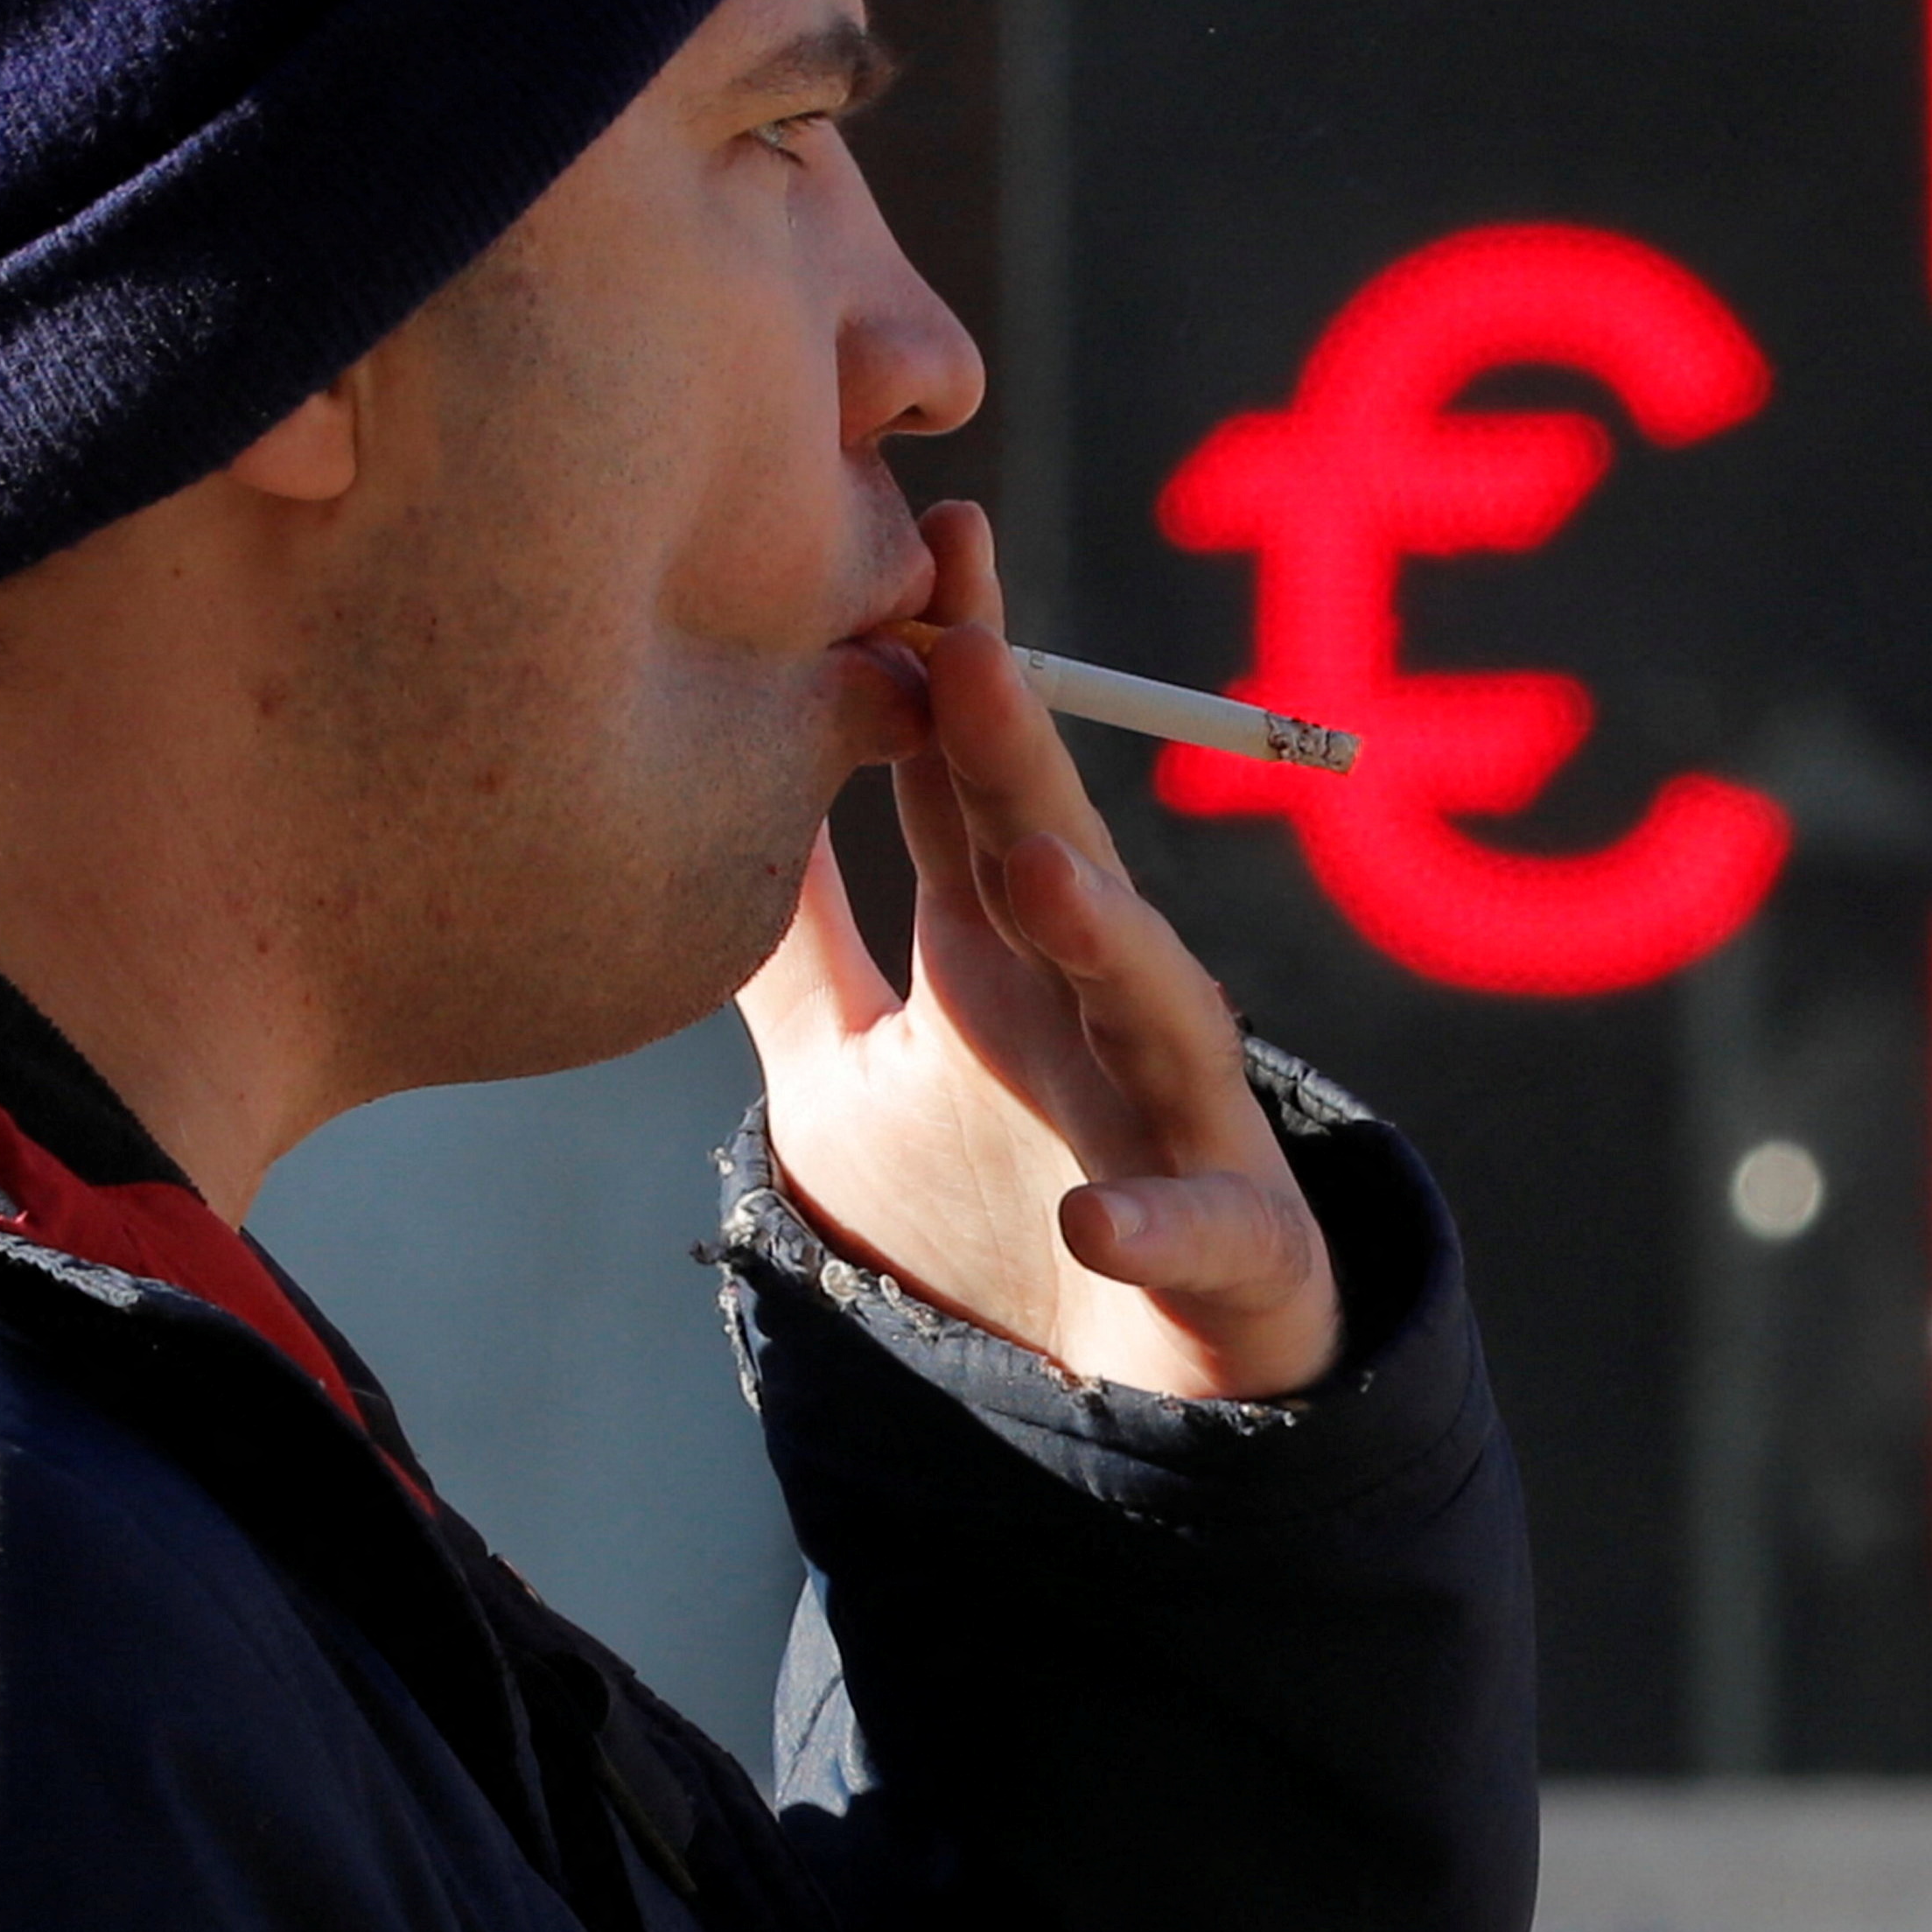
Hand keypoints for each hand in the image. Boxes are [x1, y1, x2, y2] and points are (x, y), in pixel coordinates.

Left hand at [735, 502, 1338, 1399]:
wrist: (1120, 1392)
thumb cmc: (988, 1201)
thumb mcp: (853, 1074)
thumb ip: (796, 950)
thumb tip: (701, 802)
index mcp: (1008, 953)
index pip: (981, 787)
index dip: (961, 672)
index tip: (929, 539)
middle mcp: (1098, 1006)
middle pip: (1064, 858)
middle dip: (1023, 758)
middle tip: (970, 645)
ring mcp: (1176, 1118)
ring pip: (1156, 1010)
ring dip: (1107, 940)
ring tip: (1042, 880)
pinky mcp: (1230, 1248)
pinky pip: (1201, 1230)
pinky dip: (1157, 1224)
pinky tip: (1100, 1220)